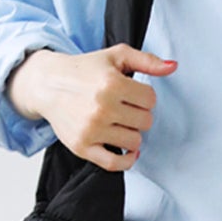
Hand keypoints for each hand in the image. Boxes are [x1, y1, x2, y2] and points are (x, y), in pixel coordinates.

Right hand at [7, 43, 177, 170]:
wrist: (48, 84)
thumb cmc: (84, 70)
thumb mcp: (116, 56)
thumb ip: (146, 60)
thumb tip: (172, 66)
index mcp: (112, 83)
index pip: (150, 100)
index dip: (144, 97)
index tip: (132, 95)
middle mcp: (102, 108)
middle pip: (145, 122)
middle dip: (139, 115)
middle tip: (124, 109)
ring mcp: (92, 130)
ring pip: (134, 142)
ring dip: (131, 134)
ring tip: (119, 123)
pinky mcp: (83, 147)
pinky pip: (115, 164)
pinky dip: (127, 160)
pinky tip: (126, 150)